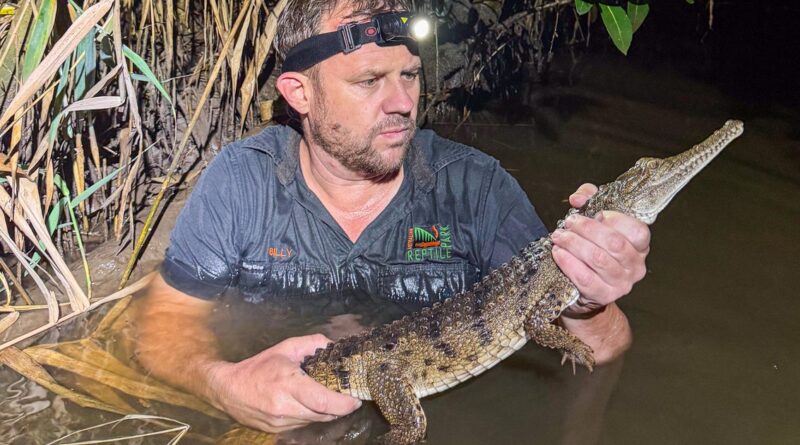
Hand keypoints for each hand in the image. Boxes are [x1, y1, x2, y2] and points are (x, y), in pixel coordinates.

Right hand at [206, 334, 361, 432]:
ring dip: (326, 412)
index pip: (323, 401)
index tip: (356, 398)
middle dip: (340, 408)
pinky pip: (303, 425)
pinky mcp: (277, 430)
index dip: (344, 403)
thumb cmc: (259, 366)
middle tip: (349, 397)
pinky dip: (311, 416)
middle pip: (323, 414)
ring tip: (330, 399)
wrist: (228, 389)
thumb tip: (334, 346)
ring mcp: (281, 422)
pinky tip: (309, 404)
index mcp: (289, 384)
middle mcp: (285, 407)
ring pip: (315, 421)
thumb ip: (313, 343)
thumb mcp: (286, 347)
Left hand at [552, 183, 649, 315]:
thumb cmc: (592, 250)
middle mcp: (636, 266)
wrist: (583, 290)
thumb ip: (590, 200)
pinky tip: (558, 253)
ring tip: (559, 237)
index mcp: (640, 246)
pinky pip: (584, 277)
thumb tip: (578, 198)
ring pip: (597, 258)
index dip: (614, 218)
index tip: (594, 213)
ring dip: (574, 244)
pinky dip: (568, 263)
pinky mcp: (603, 296)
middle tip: (568, 223)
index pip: (637, 230)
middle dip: (586, 229)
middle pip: (614, 243)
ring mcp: (622, 284)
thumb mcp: (594, 220)